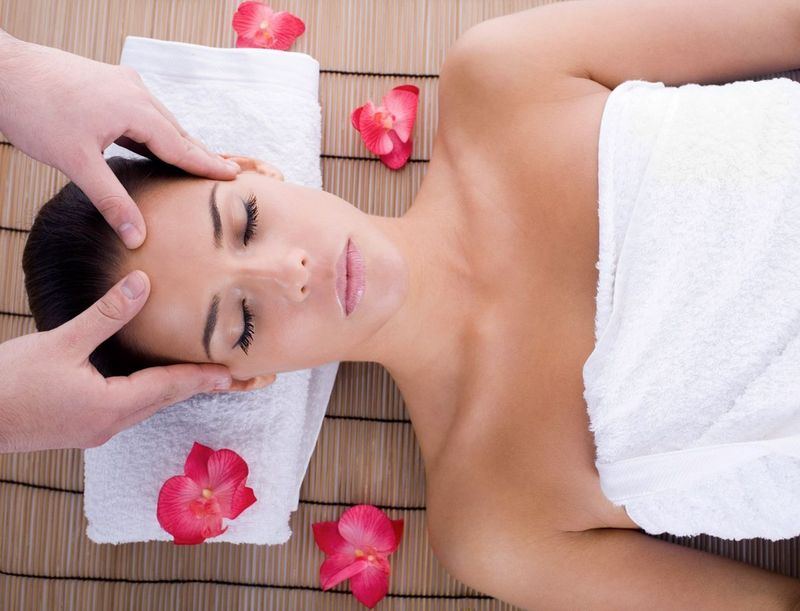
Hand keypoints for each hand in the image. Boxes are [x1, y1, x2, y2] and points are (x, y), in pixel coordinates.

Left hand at [0, 30, 239, 248]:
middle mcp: (134, 91)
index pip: (181, 145)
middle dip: (200, 153)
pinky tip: (157, 144)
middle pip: (177, 131)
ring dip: (179, 142)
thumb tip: (137, 236)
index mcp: (134, 108)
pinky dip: (156, 131)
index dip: (207, 165)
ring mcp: (122, 84)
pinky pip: (144, 112)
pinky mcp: (108, 83)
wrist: (1, 71)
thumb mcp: (76, 162)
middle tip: (226, 172)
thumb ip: (111, 200)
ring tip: (198, 162)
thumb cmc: (34, 110)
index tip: (233, 176)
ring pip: (161, 120)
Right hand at [0, 271, 231, 452]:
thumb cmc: (7, 384)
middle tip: (232, 378)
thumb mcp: (60, 342)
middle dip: (198, 385)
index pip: (170, 387)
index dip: (203, 377)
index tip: (234, 375)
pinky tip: (148, 384)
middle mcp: (108, 424)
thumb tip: (142, 283)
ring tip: (200, 378)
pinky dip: (147, 395)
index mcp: (109, 406)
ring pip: (146, 406)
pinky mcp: (79, 429)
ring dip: (173, 391)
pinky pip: (126, 410)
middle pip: (164, 400)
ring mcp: (93, 430)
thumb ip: (106, 314)